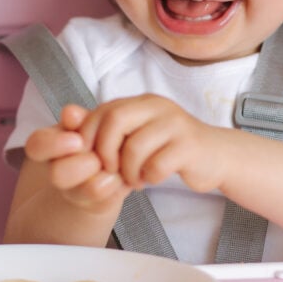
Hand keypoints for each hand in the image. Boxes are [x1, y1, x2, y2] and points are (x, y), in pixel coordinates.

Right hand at [24, 105, 129, 211]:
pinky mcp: (97, 205)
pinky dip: (119, 184)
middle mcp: (56, 172)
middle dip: (84, 163)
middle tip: (98, 157)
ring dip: (106, 174)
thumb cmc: (93, 137)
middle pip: (58, 174)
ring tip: (114, 166)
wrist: (106, 168)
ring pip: (89, 189)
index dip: (54, 145)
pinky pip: (109, 198)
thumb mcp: (85, 122)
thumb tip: (70, 113)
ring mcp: (74, 192)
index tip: (76, 140)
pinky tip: (121, 175)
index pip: (36, 145)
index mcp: (48, 147)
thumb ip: (78, 118)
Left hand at [76, 95, 226, 192]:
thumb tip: (67, 116)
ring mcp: (175, 124)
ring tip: (133, 179)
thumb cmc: (169, 148)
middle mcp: (157, 106)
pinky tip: (151, 179)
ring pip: (135, 146)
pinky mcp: (189, 146)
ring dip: (128, 171)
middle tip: (110, 171)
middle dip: (105, 152)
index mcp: (141, 102)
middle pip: (115, 120)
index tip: (93, 159)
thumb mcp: (136, 135)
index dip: (90, 138)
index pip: (102, 111)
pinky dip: (148, 178)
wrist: (215, 156)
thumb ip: (105, 129)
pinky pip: (157, 164)